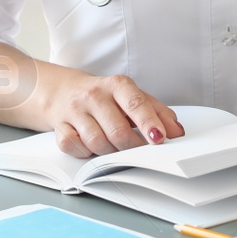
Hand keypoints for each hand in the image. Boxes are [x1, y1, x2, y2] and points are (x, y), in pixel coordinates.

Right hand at [42, 74, 183, 157]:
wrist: (63, 90)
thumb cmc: (105, 96)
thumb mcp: (133, 97)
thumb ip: (157, 112)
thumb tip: (176, 132)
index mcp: (117, 85)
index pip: (136, 103)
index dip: (149, 123)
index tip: (159, 138)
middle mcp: (95, 95)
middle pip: (117, 131)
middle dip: (131, 147)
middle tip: (137, 150)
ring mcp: (75, 110)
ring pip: (97, 143)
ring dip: (109, 151)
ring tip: (113, 145)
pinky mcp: (60, 126)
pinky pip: (75, 148)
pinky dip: (86, 152)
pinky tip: (90, 145)